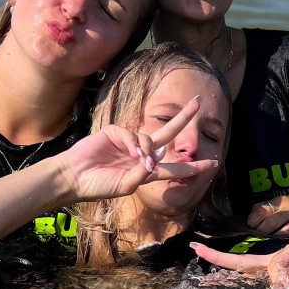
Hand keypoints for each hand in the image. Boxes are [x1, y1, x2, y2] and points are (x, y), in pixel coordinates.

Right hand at [57, 96, 219, 200]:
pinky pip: (133, 135)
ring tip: (141, 163)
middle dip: (184, 118)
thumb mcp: (127, 186)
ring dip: (149, 151)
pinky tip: (131, 154)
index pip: (175, 167)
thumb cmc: (100, 186)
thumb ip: (144, 174)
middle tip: (199, 102)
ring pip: (151, 139)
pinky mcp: (116, 132)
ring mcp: (129, 142)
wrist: (74, 177)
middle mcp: (142, 154)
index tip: (214, 163)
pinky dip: (135, 144)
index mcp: (147, 170)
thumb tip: (154, 159)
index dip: (193, 166)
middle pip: (169, 133)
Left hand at [191, 237, 288, 288]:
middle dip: (219, 257)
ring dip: (280, 281)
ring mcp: (288, 250)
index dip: (217, 260)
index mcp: (266, 266)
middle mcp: (273, 257)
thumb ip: (280, 285)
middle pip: (243, 260)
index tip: (195, 250)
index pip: (238, 264)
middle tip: (197, 250)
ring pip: (274, 267)